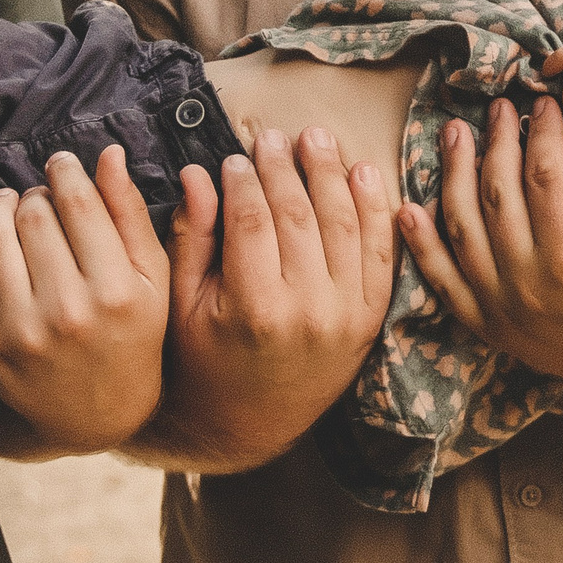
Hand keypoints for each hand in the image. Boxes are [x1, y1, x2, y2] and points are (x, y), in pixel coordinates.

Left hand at [0, 143, 170, 450]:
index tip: (60, 164)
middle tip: (41, 196)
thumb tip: (107, 153)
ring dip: (0, 207)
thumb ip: (130, 212)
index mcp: (115, 292)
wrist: (98, 414)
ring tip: (12, 207)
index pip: (78, 203)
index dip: (64, 171)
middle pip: (34, 214)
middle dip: (36, 193)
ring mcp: (21, 330)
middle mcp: (68, 311)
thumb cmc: (133, 335)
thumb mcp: (151, 277)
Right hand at [148, 127, 397, 468]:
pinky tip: (363, 174)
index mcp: (254, 308)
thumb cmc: (202, 362)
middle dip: (285, 168)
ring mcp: (345, 316)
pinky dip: (375, 211)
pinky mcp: (368, 320)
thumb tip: (197, 175)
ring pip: (344, 226)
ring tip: (316, 139)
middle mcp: (307, 311)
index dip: (244, 179)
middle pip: (300, 215)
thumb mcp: (182, 305)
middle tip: (275, 136)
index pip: (253, 219)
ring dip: (331, 175)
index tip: (236, 155)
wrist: (246, 427)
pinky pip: (380, 255)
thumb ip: (192, 237)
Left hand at [398, 92, 562, 387]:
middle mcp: (528, 283)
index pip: (543, 172)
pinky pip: (442, 280)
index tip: (543, 103)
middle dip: (495, 142)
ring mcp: (502, 307)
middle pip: (496, 194)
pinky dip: (422, 243)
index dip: (541, 130)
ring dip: (453, 175)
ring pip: (461, 228)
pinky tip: (410, 208)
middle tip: (499, 107)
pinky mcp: (488, 325)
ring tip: (456, 134)